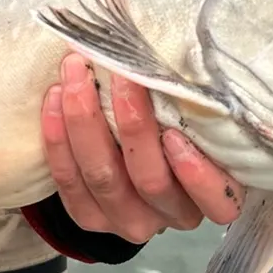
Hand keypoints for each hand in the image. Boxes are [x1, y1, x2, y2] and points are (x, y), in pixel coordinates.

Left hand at [41, 53, 243, 243]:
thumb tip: (180, 51)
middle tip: (118, 71)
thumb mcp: (200, 117)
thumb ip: (198, 102)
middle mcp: (173, 216)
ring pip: (103, 178)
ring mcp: (128, 221)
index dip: (195, 174)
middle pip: (150, 180)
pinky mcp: (89, 219)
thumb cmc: (180, 121)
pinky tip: (54, 98)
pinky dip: (58, 139)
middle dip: (131, 122)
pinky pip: (68, 182)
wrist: (135, 158)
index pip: (218, 202)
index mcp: (213, 198)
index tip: (175, 132)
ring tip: (76, 74)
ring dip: (85, 121)